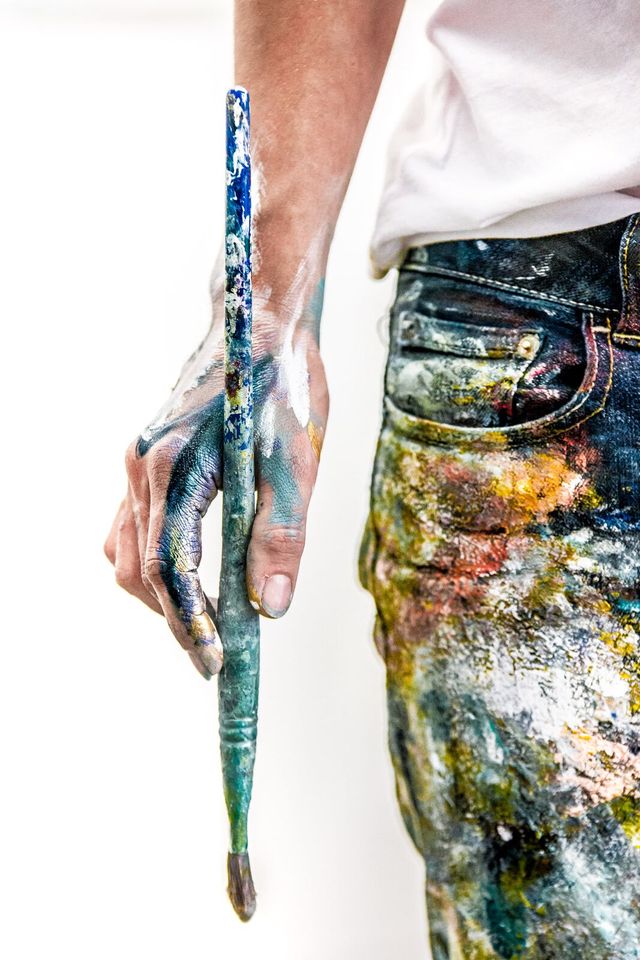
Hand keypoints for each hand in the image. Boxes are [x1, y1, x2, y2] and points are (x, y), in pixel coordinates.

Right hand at [104, 272, 327, 678]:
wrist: (258, 324)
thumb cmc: (281, 388)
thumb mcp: (294, 462)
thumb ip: (280, 536)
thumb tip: (272, 608)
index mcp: (174, 466)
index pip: (170, 568)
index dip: (190, 623)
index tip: (215, 665)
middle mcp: (142, 466)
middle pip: (142, 569)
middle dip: (177, 620)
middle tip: (218, 656)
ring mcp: (137, 462)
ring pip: (128, 553)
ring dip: (162, 595)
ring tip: (208, 622)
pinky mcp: (144, 461)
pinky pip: (129, 528)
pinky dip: (152, 563)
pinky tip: (189, 574)